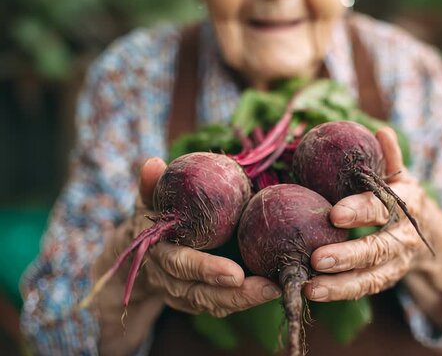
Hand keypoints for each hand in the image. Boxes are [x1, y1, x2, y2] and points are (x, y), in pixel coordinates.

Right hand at [94, 158, 280, 354]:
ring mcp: (181, 293)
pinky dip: (242, 302)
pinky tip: (269, 293)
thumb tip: (152, 163)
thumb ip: (151, 185)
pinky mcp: (196, 300)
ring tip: (275, 290)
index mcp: (158, 252)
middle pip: (200, 292)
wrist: (138, 254)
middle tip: (268, 287)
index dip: (206, 270)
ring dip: (245, 300)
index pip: (181, 264)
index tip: (235, 274)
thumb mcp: (148, 200)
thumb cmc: (154, 218)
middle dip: (234, 294)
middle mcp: (168, 278)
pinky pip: (218, 305)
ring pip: (212, 303)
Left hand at [302, 128, 441, 324]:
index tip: (335, 214)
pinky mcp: (386, 280)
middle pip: (377, 249)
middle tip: (317, 259)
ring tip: (310, 287)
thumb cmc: (404, 200)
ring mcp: (397, 263)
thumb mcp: (402, 178)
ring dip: (339, 285)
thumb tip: (380, 131)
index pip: (382, 208)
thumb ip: (390, 158)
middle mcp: (404, 237)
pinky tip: (313, 292)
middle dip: (348, 255)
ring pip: (370, 278)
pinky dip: (340, 293)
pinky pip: (364, 289)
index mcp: (406, 205)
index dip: (361, 211)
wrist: (433, 239)